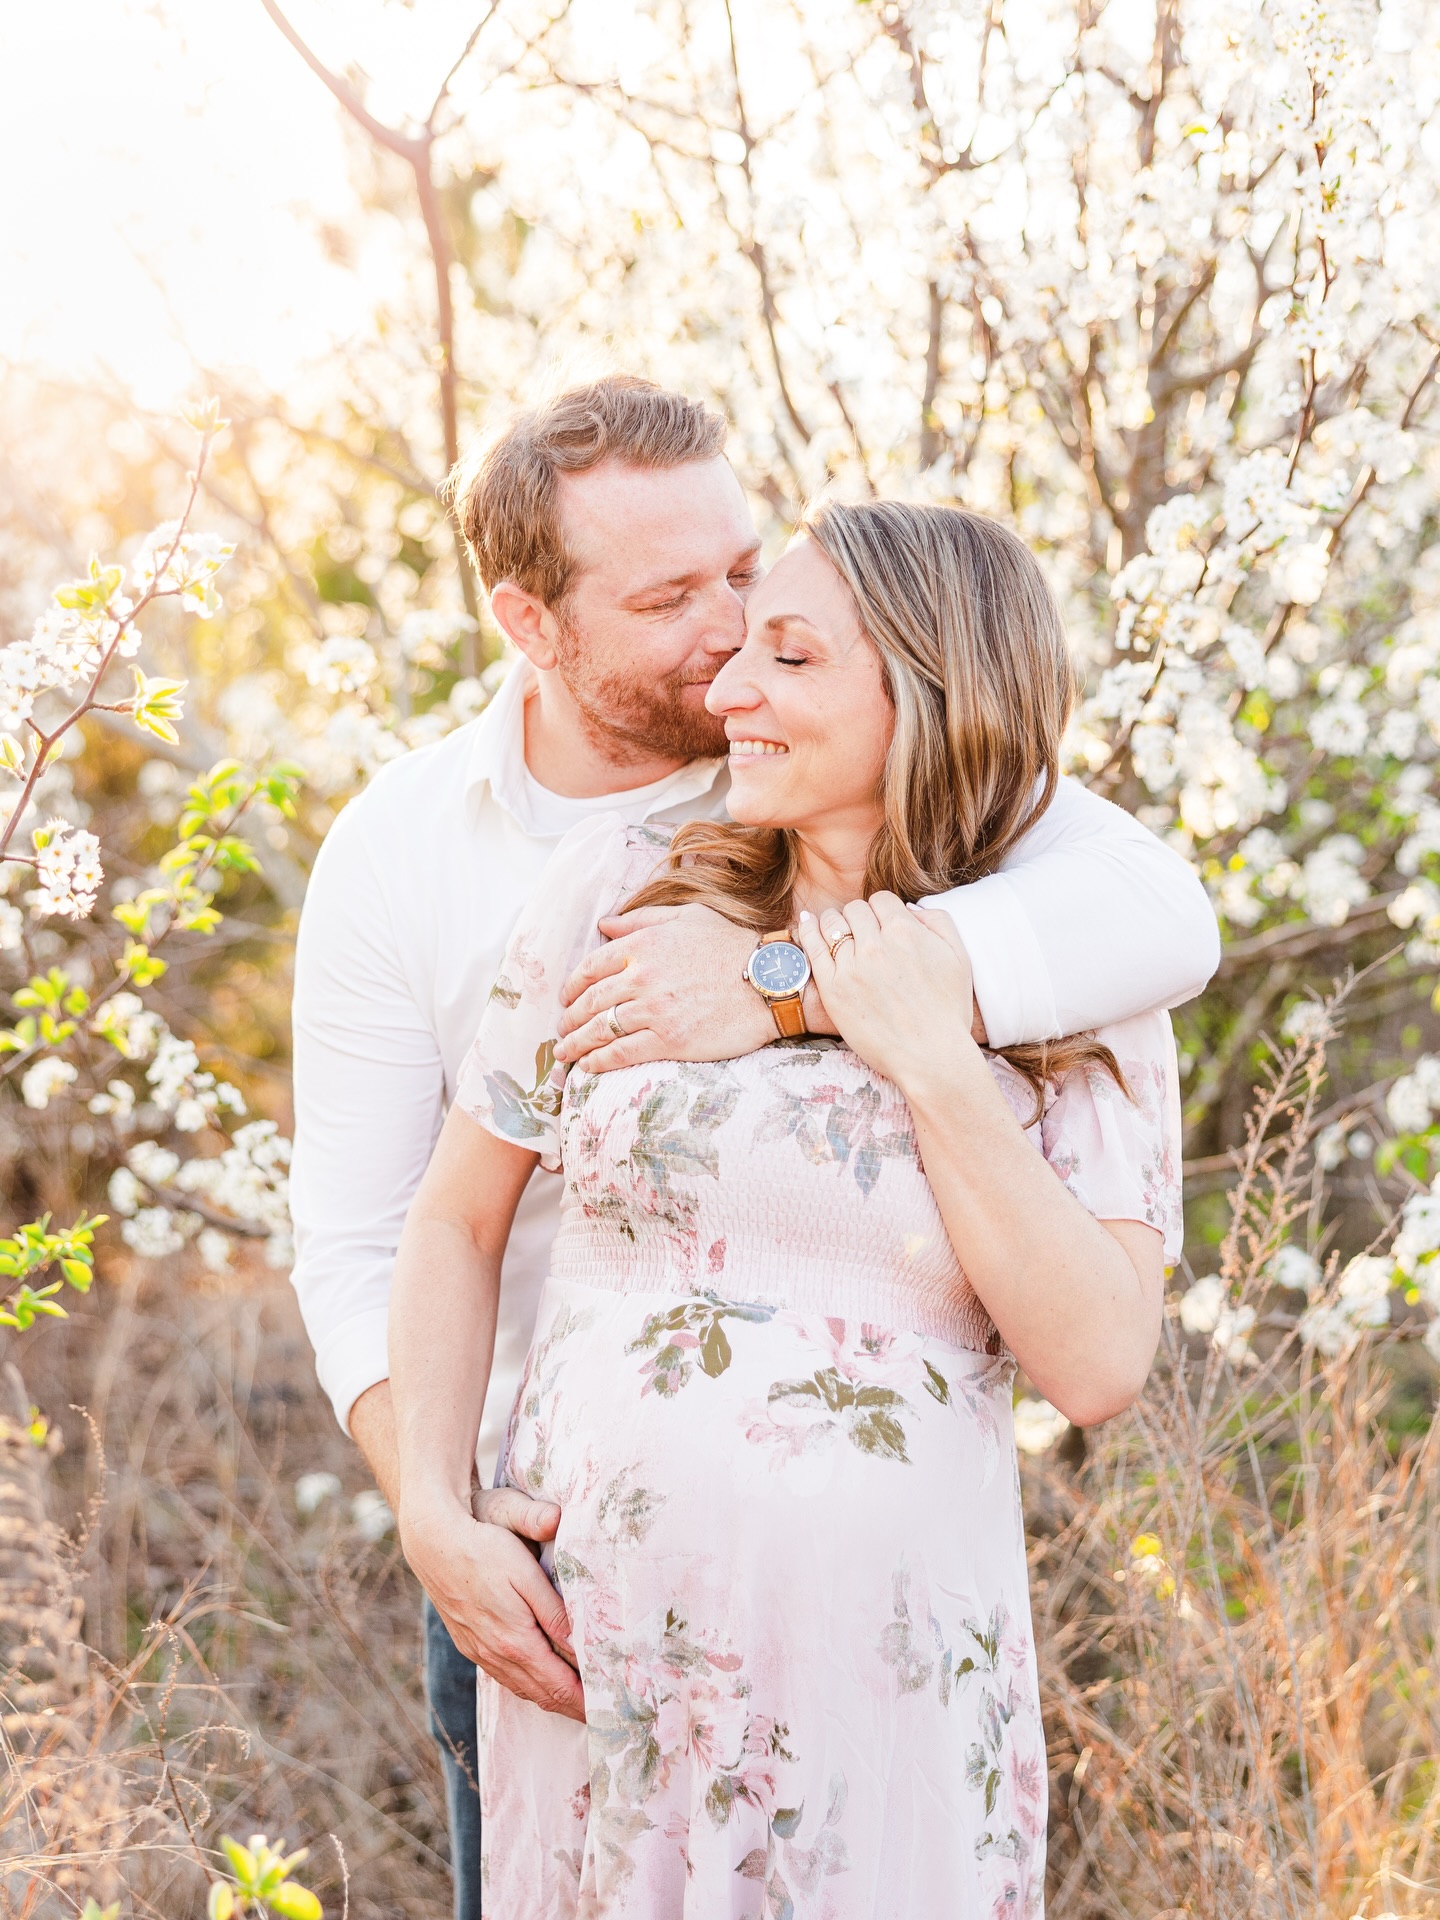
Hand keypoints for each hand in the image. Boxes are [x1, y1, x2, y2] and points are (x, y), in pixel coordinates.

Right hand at [399, 1483, 584, 1721]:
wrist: (434, 1544)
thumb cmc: (485, 1550)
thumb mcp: (526, 1574)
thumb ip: (554, 1612)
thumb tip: (581, 1646)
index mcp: (516, 1642)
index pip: (559, 1687)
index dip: (584, 1703)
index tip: (608, 1712)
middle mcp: (497, 1655)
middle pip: (543, 1695)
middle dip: (572, 1708)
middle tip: (600, 1715)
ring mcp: (480, 1652)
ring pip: (522, 1688)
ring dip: (550, 1699)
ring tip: (575, 1703)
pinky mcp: (470, 1643)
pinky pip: (505, 1676)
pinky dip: (527, 1686)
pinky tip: (536, 1680)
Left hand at [555, 902, 774, 1071]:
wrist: (771, 981)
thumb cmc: (733, 946)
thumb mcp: (689, 917)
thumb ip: (642, 919)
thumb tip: (605, 923)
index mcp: (644, 944)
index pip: (591, 967)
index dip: (572, 985)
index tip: (566, 997)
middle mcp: (643, 976)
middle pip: (590, 1001)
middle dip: (570, 1018)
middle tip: (562, 1029)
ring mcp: (655, 1010)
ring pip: (600, 1030)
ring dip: (576, 1043)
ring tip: (565, 1052)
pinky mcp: (670, 1040)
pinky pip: (621, 1053)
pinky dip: (599, 1061)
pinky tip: (589, 1066)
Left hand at [796, 893, 977, 1095]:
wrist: (932, 1056)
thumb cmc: (949, 1010)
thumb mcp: (959, 956)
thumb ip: (938, 921)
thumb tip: (910, 909)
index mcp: (906, 932)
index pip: (881, 900)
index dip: (882, 910)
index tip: (882, 924)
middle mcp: (876, 945)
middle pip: (854, 909)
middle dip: (859, 917)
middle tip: (861, 932)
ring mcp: (851, 967)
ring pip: (831, 925)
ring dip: (834, 922)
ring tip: (835, 930)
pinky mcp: (833, 990)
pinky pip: (812, 949)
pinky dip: (808, 932)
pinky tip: (807, 925)